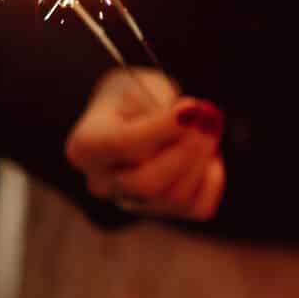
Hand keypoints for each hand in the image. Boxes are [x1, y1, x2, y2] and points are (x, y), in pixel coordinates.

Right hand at [64, 69, 225, 220]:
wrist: (134, 116)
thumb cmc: (135, 97)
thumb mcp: (139, 86)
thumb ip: (159, 105)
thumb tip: (190, 118)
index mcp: (85, 146)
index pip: (122, 144)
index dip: (164, 127)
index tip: (193, 107)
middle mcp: (102, 182)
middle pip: (146, 183)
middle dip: (187, 150)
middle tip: (209, 119)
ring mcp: (131, 202)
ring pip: (173, 198)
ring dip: (203, 160)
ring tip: (209, 128)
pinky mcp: (162, 211)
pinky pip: (196, 208)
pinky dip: (212, 181)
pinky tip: (210, 156)